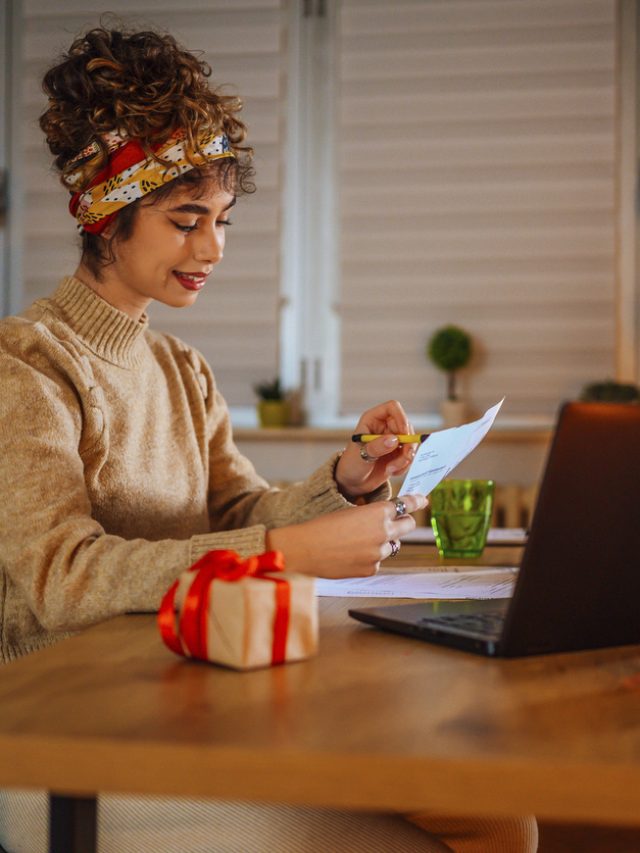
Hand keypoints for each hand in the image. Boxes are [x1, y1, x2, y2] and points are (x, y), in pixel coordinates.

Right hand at [265, 493, 426, 577]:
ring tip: (358, 542)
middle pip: (407, 526)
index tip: (423, 500)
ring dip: (382, 543)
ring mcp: (379, 553)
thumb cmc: (322, 527)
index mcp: (377, 512)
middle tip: (398, 522)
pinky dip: (369, 558)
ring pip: (391, 546)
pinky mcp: (371, 569)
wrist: (305, 549)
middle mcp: (383, 532)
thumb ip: (372, 516)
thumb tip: (386, 522)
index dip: (416, 502)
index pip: (405, 505)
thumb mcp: (350, 512)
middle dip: (404, 522)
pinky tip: (351, 555)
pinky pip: (377, 562)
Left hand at [335, 399, 416, 497]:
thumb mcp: (361, 455)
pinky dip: (405, 465)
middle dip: (408, 445)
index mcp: (373, 420)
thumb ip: (377, 447)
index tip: (404, 434)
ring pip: (411, 442)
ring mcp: (393, 440)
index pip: (392, 407)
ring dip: (406, 458)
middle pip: (407, 426)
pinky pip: (410, 455)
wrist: (352, 482)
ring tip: (392, 469)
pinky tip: (392, 471)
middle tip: (405, 458)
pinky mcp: (398, 453)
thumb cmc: (351, 464)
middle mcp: (385, 427)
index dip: (401, 418)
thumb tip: (394, 440)